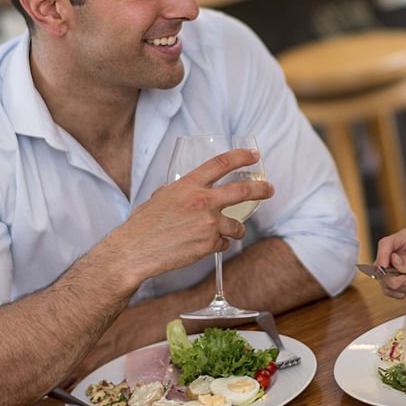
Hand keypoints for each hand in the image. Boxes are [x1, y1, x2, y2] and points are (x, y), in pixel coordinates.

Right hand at [118, 148, 274, 278]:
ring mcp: (208, 223)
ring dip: (237, 229)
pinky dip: (218, 244)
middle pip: (242, 191)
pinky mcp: (209, 244)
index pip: (221, 164)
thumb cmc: (144, 224)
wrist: (136, 250)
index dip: (241, 156)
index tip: (254, 155)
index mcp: (189, 185)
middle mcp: (202, 201)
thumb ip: (180, 190)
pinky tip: (204, 245)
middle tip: (269, 189)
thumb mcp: (161, 196)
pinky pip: (224, 243)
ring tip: (231, 231)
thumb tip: (189, 189)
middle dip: (261, 189)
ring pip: (237, 225)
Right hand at [373, 229, 405, 298]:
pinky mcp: (394, 279)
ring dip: (396, 286)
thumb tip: (394, 259)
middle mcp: (397, 251)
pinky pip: (385, 288)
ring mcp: (394, 266)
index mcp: (405, 240)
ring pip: (381, 278)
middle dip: (392, 277)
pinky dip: (396, 292)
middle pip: (379, 264)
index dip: (382, 256)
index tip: (385, 268)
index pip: (385, 244)